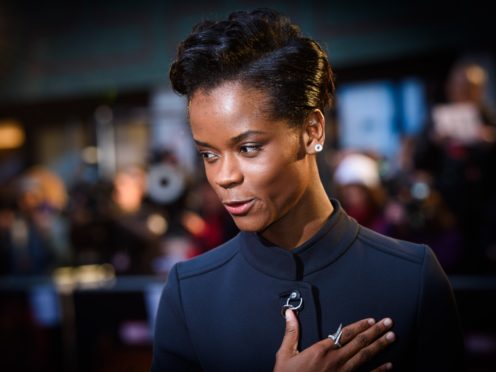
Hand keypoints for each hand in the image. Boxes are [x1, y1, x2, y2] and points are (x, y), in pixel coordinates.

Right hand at [274, 309, 394, 371]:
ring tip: (392, 337)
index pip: (345, 333)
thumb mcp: (285, 355)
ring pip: (365, 356)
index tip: (371, 320)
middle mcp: (336, 360)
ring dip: (380, 345)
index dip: (360, 325)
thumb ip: (291, 332)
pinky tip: (389, 366)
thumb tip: (290, 313)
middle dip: (376, 331)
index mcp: (322, 350)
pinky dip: (379, 371)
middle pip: (360, 342)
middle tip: (389, 322)